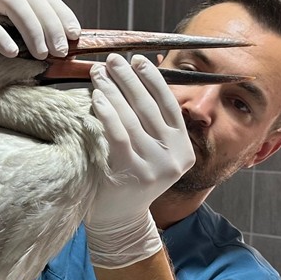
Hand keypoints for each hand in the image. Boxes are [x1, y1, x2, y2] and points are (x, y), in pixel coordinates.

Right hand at [0, 0, 80, 88]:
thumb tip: (64, 47)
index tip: (75, 35)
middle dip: (50, 24)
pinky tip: (11, 52)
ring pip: (12, 1)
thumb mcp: (5, 36)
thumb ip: (26, 34)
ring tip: (41, 54)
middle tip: (61, 51)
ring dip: (31, 29)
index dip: (61, 13)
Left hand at [86, 54, 194, 267]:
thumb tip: (142, 74)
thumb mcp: (151, 152)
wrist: (119, 220)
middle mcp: (175, 156)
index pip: (169, 105)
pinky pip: (119, 135)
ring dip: (114, 91)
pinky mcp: (133, 173)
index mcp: (183, 148)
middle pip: (149, 108)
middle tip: (113, 60)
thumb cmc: (131, 177)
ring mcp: (155, 166)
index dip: (153, 80)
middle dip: (129, 79)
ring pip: (132, 118)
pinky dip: (107, 113)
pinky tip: (97, 98)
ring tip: (100, 74)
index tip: (138, 60)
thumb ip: (151, 123)